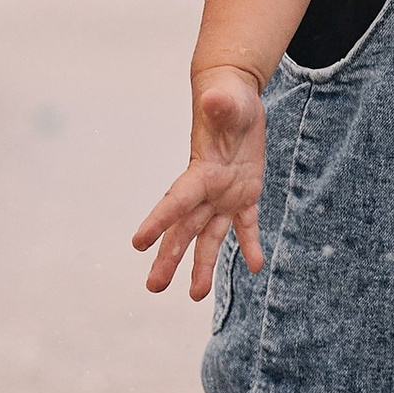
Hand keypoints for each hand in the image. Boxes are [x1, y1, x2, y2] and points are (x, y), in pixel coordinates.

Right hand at [133, 65, 267, 297]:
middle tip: (153, 287)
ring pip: (209, 236)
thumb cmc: (227, 95)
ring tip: (196, 297)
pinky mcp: (244, 194)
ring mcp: (224, 194)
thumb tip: (214, 100)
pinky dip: (249, 245)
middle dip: (169, 258)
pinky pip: (245, 225)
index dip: (158, 221)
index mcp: (200, 169)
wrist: (234, 97)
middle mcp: (207, 188)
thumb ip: (220, 104)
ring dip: (202, 266)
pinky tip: (255, 265)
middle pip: (185, 229)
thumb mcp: (228, 98)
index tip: (137, 243)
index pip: (176, 200)